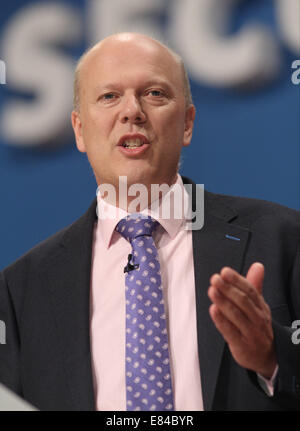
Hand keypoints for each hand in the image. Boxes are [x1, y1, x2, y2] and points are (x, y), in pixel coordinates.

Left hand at [208, 262, 276, 378]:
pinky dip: (221, 321)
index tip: (225, 271)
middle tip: (215, 279)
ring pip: (236, 315)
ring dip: (223, 302)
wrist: (268, 357)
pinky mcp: (242, 346)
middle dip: (228, 289)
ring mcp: (251, 333)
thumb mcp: (258, 306)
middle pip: (243, 301)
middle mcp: (258, 319)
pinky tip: (213, 310)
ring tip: (212, 290)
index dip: (237, 280)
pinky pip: (231, 332)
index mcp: (261, 307)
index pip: (250, 290)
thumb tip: (258, 265)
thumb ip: (254, 285)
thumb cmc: (258, 326)